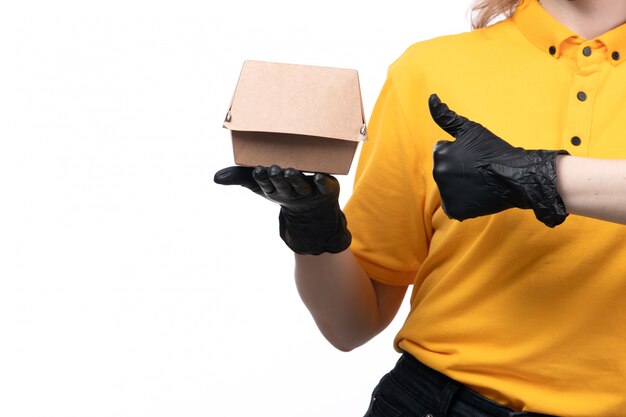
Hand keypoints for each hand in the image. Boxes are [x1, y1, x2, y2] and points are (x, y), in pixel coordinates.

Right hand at [214, 165, 350, 254]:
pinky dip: (323, 182)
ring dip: (296, 180)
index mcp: (275, 190)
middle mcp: (291, 192)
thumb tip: (215, 178)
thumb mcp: (259, 184)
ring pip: (301, 187)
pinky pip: (325, 186)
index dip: (263, 179)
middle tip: (274, 168)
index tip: (258, 169)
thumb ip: (239, 177)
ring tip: (290, 171)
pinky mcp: (326, 189)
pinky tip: (321, 176)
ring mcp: (309, 191)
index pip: (266, 185)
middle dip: (278, 179)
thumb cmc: (283, 189)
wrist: (314, 209)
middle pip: (283, 187)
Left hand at [428, 94, 568, 226]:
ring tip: (479, 181)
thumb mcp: (470, 129)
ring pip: (449, 188)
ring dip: (460, 185)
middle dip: (458, 169)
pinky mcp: (455, 209)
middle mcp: (438, 173)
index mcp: (440, 153)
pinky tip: (476, 195)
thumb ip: (446, 116)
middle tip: (478, 169)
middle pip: (445, 171)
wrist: (516, 176)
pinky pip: (454, 206)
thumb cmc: (494, 150)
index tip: (474, 155)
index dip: (460, 153)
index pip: (443, 153)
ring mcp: (446, 193)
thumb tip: (431, 98)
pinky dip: (463, 202)